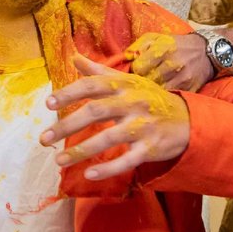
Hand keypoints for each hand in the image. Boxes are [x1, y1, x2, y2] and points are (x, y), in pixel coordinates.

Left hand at [41, 54, 190, 179]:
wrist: (187, 120)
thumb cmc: (150, 99)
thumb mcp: (129, 81)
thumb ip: (99, 72)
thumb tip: (73, 57)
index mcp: (124, 85)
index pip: (92, 85)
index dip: (70, 93)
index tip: (48, 104)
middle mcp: (133, 103)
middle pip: (96, 111)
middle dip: (68, 125)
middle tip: (44, 138)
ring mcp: (142, 126)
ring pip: (109, 138)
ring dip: (81, 150)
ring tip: (59, 160)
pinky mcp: (150, 148)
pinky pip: (127, 160)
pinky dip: (108, 168)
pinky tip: (88, 174)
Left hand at [125, 32, 213, 91]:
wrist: (207, 51)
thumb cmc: (177, 44)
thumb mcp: (156, 37)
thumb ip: (138, 46)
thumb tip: (123, 59)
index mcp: (164, 49)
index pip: (138, 68)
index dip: (135, 71)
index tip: (137, 70)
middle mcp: (174, 64)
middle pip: (147, 82)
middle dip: (141, 83)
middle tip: (142, 81)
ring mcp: (183, 79)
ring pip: (157, 93)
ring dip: (151, 92)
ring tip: (151, 88)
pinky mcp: (190, 89)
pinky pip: (171, 98)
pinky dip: (164, 97)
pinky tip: (162, 93)